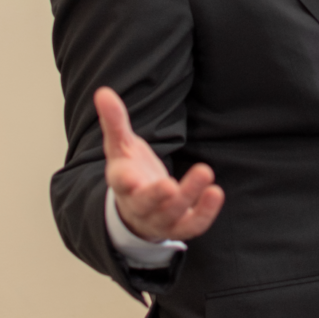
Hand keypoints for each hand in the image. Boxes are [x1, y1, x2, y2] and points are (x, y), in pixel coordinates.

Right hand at [96, 87, 223, 241]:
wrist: (136, 211)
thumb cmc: (130, 172)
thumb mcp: (120, 147)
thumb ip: (115, 121)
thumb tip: (102, 92)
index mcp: (123, 185)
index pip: (120, 185)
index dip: (124, 182)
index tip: (129, 177)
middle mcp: (139, 206)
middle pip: (146, 205)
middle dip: (157, 195)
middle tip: (169, 184)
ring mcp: (160, 219)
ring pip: (173, 213)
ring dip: (189, 195)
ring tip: (205, 172)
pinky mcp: (180, 225)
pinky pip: (193, 224)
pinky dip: (205, 213)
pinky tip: (216, 192)